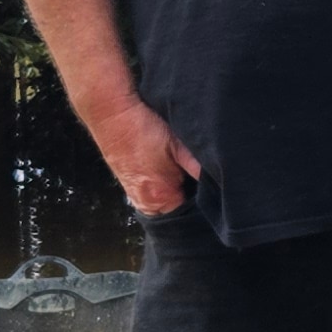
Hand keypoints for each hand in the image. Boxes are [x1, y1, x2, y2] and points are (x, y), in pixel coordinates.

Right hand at [89, 96, 204, 216]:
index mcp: (161, 198)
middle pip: (176, 214)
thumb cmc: (143, 128)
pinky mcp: (129, 185)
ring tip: (183, 173)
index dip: (204, 207)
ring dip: (176, 194)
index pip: (190, 217)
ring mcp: (135, 196)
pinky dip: (163, 188)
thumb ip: (198, 167)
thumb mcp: (178, 145)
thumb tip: (220, 183)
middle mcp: (146, 203)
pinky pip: (152, 196)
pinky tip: (169, 171)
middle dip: (190, 202)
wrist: (110, 113)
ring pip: (164, 205)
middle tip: (201, 182)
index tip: (213, 193)